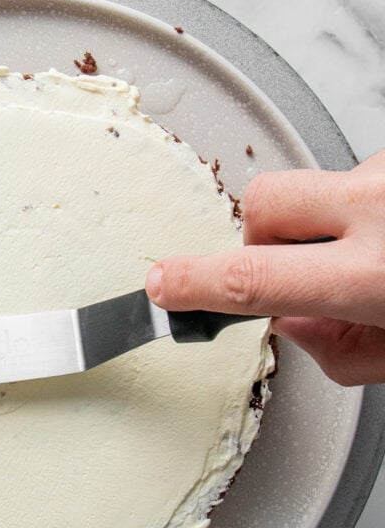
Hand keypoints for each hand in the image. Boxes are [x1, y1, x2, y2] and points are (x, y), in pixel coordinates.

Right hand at [145, 150, 384, 384]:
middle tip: (300, 271)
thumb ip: (341, 350)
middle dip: (263, 239)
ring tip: (375, 252)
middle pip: (264, 203)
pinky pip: (357, 178)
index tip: (163, 285)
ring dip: (327, 224)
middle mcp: (379, 206)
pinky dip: (364, 209)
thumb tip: (293, 322)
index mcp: (377, 273)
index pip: (251, 277)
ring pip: (316, 187)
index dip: (193, 283)